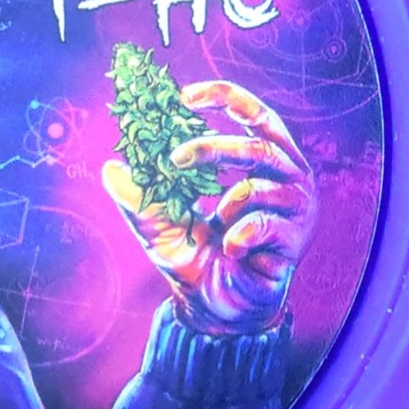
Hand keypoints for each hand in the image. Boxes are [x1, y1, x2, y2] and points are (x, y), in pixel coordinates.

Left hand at [102, 80, 315, 334]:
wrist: (218, 311)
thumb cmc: (196, 261)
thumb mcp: (160, 225)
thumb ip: (140, 197)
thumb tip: (110, 168)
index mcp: (263, 161)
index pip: (254, 113)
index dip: (223, 98)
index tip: (184, 97)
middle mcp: (288, 177)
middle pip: (257, 142)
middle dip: (212, 147)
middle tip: (175, 157)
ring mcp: (297, 206)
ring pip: (258, 183)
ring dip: (226, 205)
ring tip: (216, 226)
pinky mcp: (297, 237)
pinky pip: (261, 222)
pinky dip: (236, 236)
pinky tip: (233, 251)